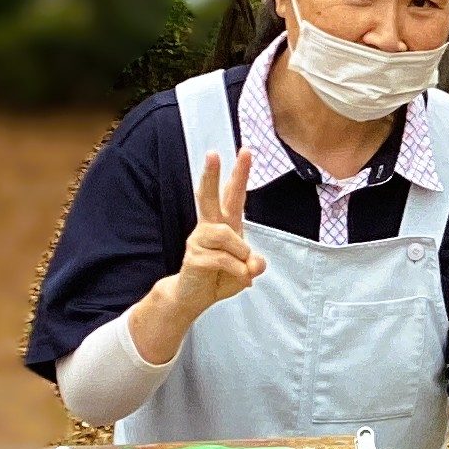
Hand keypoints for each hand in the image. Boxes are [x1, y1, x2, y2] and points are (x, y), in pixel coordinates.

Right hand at [132, 150, 267, 362]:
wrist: (193, 297)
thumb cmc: (219, 278)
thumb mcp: (246, 272)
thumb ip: (254, 264)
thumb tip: (255, 262)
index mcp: (225, 224)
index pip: (233, 195)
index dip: (240, 174)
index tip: (245, 151)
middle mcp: (210, 227)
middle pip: (210, 196)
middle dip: (212, 175)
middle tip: (213, 153)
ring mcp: (199, 240)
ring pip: (226, 234)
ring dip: (240, 253)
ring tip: (243, 269)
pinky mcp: (194, 256)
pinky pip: (223, 259)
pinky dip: (237, 272)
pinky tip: (239, 280)